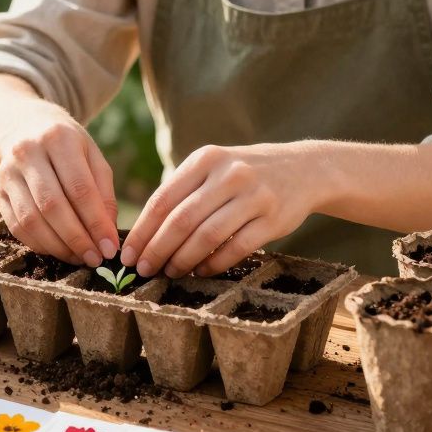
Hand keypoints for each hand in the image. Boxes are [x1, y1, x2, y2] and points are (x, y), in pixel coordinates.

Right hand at [0, 97, 119, 266]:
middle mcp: (28, 152)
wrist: (25, 127)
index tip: (110, 247)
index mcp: (58, 138)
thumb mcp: (92, 157)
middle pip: (52, 205)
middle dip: (76, 238)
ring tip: (78, 257)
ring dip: (57, 246)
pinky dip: (39, 244)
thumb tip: (106, 234)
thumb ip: (104, 193)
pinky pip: (16, 226)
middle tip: (95, 258)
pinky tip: (58, 250)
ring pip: (31, 219)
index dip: (96, 222)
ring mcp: (7, 172)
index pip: (79, 188)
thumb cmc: (68, 147)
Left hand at [120, 143, 329, 277]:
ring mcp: (253, 196)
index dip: (142, 231)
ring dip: (183, 260)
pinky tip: (200, 272)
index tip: (128, 255)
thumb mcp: (213, 168)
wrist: (304, 169)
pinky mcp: (273, 219)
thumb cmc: (244, 174)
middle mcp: (228, 174)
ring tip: (169, 272)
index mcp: (205, 159)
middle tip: (143, 270)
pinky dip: (214, 264)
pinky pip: (236, 248)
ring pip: (207, 236)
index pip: (163, 199)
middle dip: (157, 249)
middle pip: (181, 220)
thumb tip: (144, 234)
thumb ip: (183, 192)